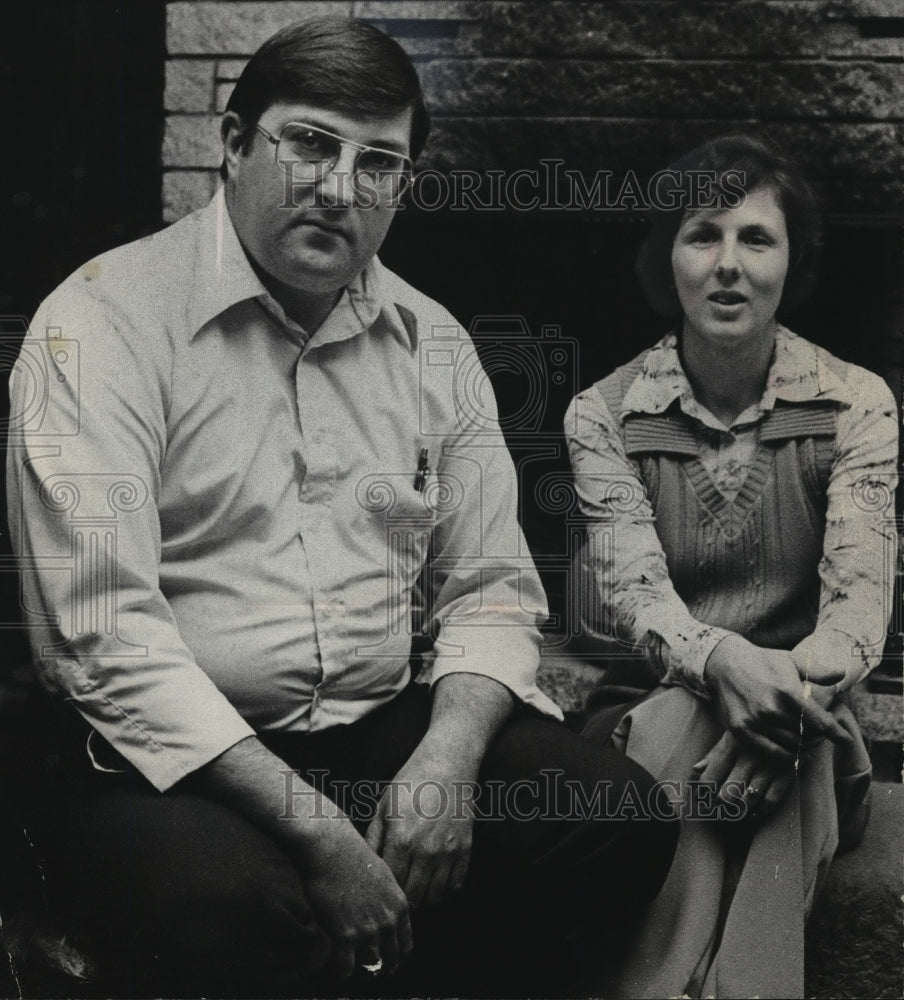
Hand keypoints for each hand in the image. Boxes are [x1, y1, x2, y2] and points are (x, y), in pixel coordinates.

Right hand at [295, 819, 411, 979]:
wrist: (331, 850)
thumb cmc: (352, 856)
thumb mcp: (382, 876)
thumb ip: (387, 900)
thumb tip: (385, 914)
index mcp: (399, 905)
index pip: (406, 943)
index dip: (397, 954)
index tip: (388, 960)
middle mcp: (388, 920)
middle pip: (391, 959)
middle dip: (382, 968)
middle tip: (372, 972)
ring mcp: (368, 930)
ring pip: (370, 965)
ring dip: (360, 968)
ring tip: (352, 965)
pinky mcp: (345, 935)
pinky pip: (346, 968)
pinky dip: (341, 971)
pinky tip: (337, 967)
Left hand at [366, 735, 473, 909]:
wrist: (448, 763)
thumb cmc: (411, 782)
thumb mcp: (384, 806)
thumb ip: (373, 839)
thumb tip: (365, 866)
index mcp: (401, 839)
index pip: (390, 884)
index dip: (385, 890)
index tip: (381, 888)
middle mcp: (426, 850)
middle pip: (413, 897)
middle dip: (403, 900)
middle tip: (397, 894)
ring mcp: (448, 851)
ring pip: (435, 897)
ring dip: (424, 899)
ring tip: (416, 890)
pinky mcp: (466, 849)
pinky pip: (456, 885)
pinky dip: (445, 890)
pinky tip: (435, 881)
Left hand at [693, 731, 795, 819]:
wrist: (792, 712)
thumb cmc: (756, 726)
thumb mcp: (733, 734)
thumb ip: (714, 753)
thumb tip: (695, 770)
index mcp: (732, 744)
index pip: (710, 778)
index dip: (703, 795)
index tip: (702, 800)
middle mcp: (749, 756)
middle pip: (727, 794)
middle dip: (720, 807)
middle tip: (718, 811)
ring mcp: (769, 765)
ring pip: (748, 800)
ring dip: (739, 812)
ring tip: (734, 813)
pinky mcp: (787, 771)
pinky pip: (771, 800)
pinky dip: (760, 811)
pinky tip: (754, 813)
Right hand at [704, 635, 850, 759]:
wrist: (727, 663)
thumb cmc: (765, 662)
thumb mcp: (791, 661)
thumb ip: (817, 671)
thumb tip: (841, 674)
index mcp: (787, 690)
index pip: (820, 721)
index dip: (837, 734)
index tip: (847, 742)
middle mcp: (771, 707)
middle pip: (806, 735)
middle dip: (817, 737)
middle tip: (819, 734)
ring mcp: (755, 720)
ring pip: (791, 745)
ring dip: (803, 746)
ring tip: (806, 741)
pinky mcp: (741, 729)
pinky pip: (771, 751)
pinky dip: (785, 755)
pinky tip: (793, 752)